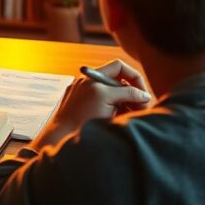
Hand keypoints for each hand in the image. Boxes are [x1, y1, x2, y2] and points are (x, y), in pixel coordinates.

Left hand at [31, 59, 150, 149]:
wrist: (59, 137)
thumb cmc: (81, 119)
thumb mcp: (108, 101)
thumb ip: (128, 93)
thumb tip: (145, 95)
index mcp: (94, 78)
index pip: (120, 67)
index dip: (135, 79)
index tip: (143, 95)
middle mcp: (88, 83)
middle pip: (118, 83)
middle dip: (133, 95)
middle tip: (142, 110)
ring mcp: (85, 96)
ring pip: (114, 96)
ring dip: (126, 105)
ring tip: (132, 117)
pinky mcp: (84, 109)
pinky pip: (105, 105)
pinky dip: (115, 111)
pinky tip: (120, 121)